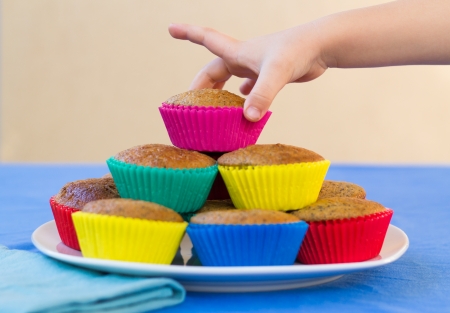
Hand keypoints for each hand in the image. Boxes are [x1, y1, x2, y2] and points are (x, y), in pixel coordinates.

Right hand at [168, 23, 327, 120]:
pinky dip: (243, 95)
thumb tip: (248, 119)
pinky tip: (245, 106)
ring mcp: (257, 66)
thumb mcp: (276, 73)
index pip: (207, 39)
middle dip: (201, 84)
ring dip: (220, 90)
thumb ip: (261, 95)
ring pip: (231, 77)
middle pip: (214, 70)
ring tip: (213, 106)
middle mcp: (244, 57)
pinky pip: (250, 85)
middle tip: (190, 102)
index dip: (188, 33)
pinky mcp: (270, 74)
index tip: (170, 27)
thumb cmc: (297, 52)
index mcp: (238, 52)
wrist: (321, 46)